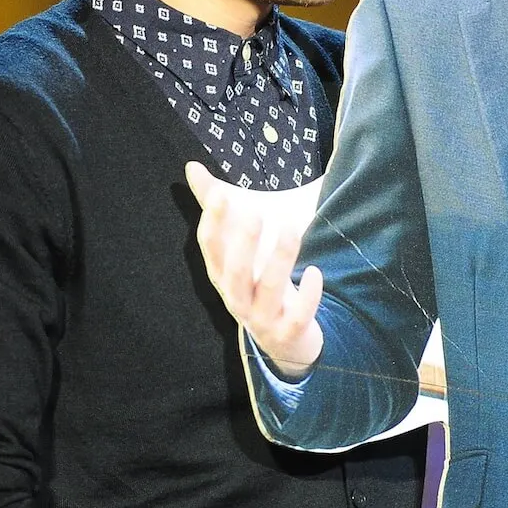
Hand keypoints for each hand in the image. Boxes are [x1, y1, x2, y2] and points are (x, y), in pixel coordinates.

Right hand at [186, 161, 324, 378]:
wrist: (283, 340)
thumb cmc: (255, 281)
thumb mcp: (236, 247)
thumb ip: (215, 207)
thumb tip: (192, 167)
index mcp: (221, 274)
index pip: (210, 248)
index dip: (213, 223)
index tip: (221, 193)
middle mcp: (236, 297)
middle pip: (233, 273)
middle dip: (243, 245)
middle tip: (255, 214)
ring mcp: (261, 318)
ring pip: (267, 291)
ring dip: (279, 261)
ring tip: (292, 228)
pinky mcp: (287, 332)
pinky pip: (296, 318)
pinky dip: (306, 297)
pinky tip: (314, 273)